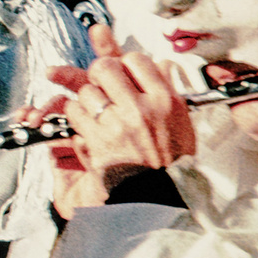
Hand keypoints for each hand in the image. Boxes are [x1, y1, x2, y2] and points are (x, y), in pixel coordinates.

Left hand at [57, 25, 194, 188]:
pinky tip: (84, 122)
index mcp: (166, 101)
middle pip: (107, 67)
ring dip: (86, 96)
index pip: (138, 60)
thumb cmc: (170, 163)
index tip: (122, 71)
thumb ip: (168, 93)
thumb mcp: (182, 124)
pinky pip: (75, 111)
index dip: (125, 63)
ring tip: (94, 108)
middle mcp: (142, 107)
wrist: (156, 197)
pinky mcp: (97, 138)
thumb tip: (159, 65)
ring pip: (87, 89)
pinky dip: (75, 114)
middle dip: (98, 72)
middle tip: (99, 82)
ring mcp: (118, 122)